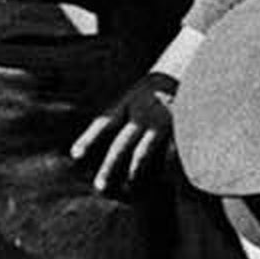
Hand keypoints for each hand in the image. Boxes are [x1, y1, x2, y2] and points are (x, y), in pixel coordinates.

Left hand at [69, 73, 175, 194]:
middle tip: (100, 187)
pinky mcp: (179, 127)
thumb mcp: (131, 95)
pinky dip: (166, 167)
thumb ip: (116, 114)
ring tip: (129, 187)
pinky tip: (162, 181)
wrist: (184, 71)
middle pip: (122, 143)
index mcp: (126, 103)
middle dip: (110, 166)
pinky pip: (171, 151)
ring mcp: (161, 120)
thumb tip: (89, 142)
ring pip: (144, 150)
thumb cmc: (152, 91)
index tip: (75, 155)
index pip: (104, 123)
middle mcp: (141, 112)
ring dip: (135, 170)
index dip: (89, 139)